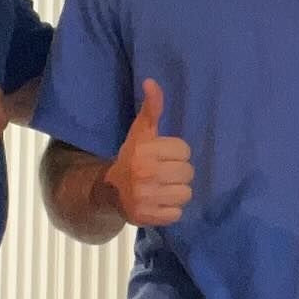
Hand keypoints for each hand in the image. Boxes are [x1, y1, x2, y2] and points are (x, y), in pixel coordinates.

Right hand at [104, 80, 193, 225]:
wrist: (110, 191)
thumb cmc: (132, 157)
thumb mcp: (141, 132)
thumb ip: (151, 108)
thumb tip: (151, 81)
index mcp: (144, 151)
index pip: (184, 150)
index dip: (176, 153)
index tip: (163, 156)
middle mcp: (145, 174)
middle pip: (188, 172)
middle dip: (178, 172)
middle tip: (164, 173)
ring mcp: (146, 197)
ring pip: (186, 193)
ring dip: (177, 192)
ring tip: (163, 188)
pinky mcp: (148, 217)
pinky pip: (177, 213)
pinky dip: (170, 210)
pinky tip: (159, 202)